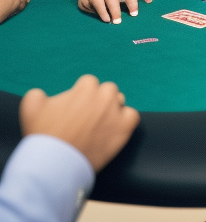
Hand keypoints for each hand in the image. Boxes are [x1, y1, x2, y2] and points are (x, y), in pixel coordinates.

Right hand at [19, 75, 139, 171]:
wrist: (54, 164)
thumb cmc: (43, 134)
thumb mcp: (31, 106)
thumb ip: (39, 93)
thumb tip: (44, 95)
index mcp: (87, 87)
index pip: (89, 84)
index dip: (81, 96)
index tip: (75, 109)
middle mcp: (105, 95)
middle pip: (107, 91)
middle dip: (98, 100)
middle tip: (87, 117)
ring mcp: (117, 111)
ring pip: (120, 102)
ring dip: (112, 109)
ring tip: (99, 125)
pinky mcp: (125, 128)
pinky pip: (132, 116)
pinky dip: (126, 121)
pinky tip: (114, 129)